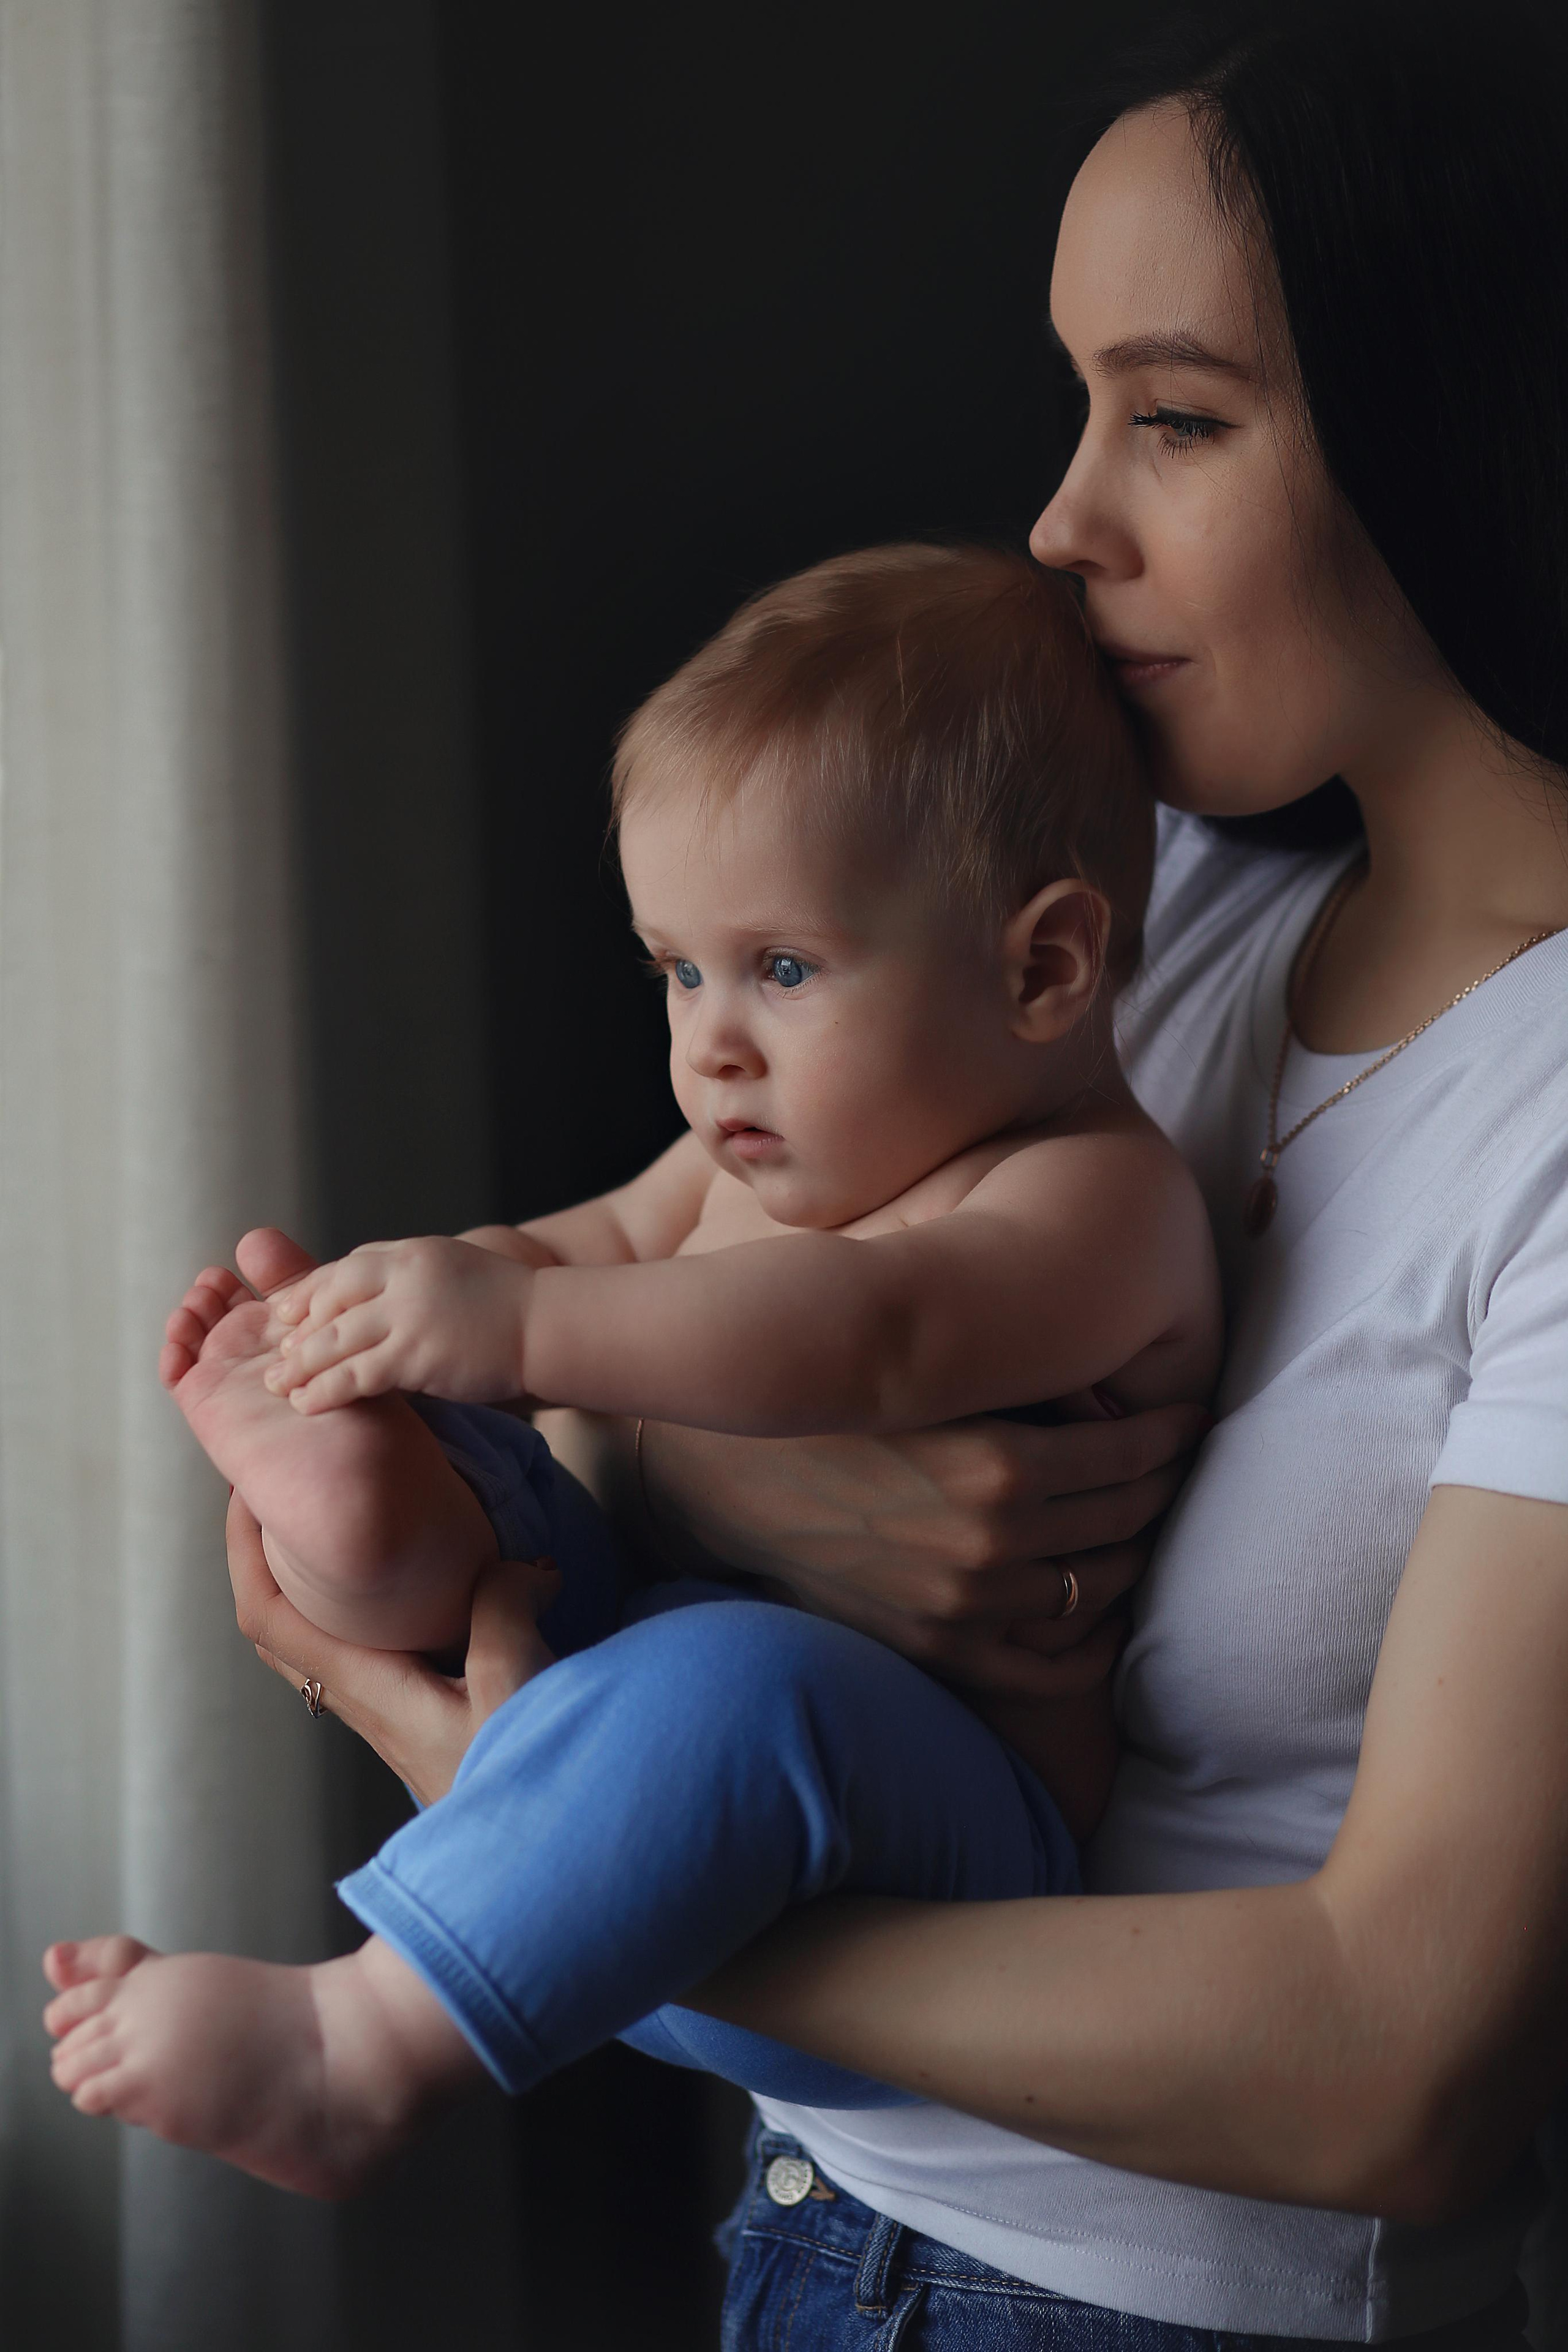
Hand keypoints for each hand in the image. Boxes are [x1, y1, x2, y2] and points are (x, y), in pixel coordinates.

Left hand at [226, 1493, 554, 1804]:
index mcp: (367, 1690)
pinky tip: (404, 1584)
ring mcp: (388, 1714)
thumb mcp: (515, 1686)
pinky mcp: (419, 1717)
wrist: (532, 1868)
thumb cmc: (514, 1789)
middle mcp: (363, 1702)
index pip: (267, 1616)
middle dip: (261, 1557)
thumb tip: (519, 1563)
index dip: (242, 1549)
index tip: (250, 1489)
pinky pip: (362, 1650)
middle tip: (278, 1497)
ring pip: (317, 1640)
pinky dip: (356, 1606)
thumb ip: (506, 1608)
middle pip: (277, 1626)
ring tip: (332, 1530)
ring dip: (306, 1582)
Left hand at [266, 1237, 530, 1411]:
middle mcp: (404, 1276)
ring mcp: (409, 1313)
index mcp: (412, 1253)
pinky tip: (308, 1404)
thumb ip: (413, 1277)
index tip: (288, 1315)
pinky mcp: (417, 1353)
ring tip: (279, 1385)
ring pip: (335, 1338)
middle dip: (299, 1329)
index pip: (345, 1269)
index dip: (311, 1293)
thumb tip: (374, 1295)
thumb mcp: (454, 1270)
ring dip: (302, 1363)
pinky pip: (357, 1373)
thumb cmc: (508, 1307)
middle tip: (278, 1355)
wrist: (548, 1326)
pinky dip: (327, 1389)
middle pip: (331, 1298)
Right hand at [636, 1406, 1208, 1698]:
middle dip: (1162, 1487)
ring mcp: (967, 1602)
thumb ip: (1012, 1377)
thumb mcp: (922, 1370)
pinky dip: (1092, 1647)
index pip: (1131, 1451)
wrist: (711, 1468)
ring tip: (1139, 1525)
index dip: (1171, 1432)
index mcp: (1001, 1461)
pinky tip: (1107, 1619)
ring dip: (1131, 1555)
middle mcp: (995, 1540)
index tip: (1189, 1417)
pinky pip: (1048, 1668)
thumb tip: (1100, 1382)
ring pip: (1097, 1588)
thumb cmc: (819, 1395)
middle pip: (1126, 1518)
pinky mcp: (936, 1645)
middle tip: (1173, 1464)